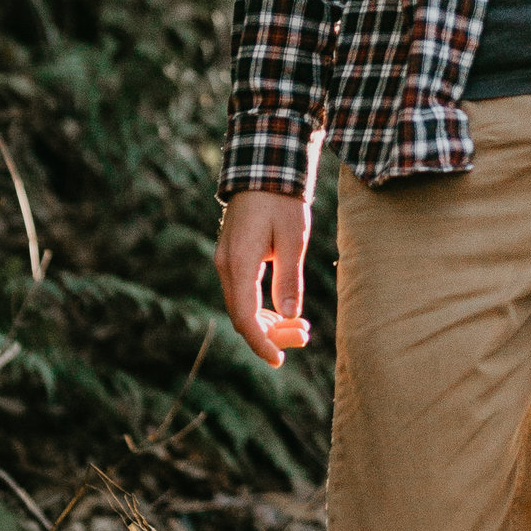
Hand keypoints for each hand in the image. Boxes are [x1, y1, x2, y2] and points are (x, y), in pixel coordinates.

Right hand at [216, 188, 315, 363]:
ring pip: (242, 307)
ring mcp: (227, 262)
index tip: (278, 360)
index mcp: (239, 263)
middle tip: (305, 336)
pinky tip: (283, 313)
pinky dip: (261, 308)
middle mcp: (226, 266)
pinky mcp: (233, 258)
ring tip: (301, 328)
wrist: (264, 169)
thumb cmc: (282, 201)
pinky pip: (243, 294)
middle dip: (272, 334)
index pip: (244, 316)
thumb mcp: (294, 238)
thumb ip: (290, 278)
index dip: (261, 342)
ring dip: (268, 322)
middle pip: (243, 316)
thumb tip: (291, 316)